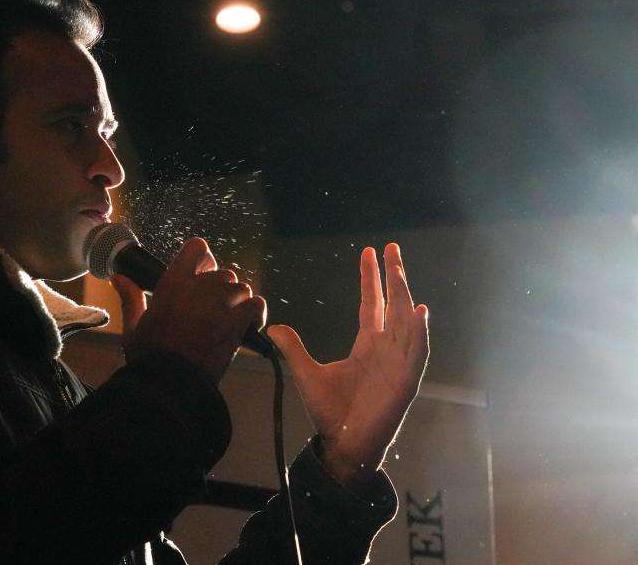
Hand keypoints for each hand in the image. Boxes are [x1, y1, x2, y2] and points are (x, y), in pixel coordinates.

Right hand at [116, 237, 265, 381]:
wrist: (171, 384)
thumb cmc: (150, 356)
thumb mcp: (134, 325)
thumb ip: (130, 296)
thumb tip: (118, 277)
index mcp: (173, 283)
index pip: (197, 247)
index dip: (203, 258)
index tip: (201, 273)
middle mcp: (199, 287)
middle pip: (222, 272)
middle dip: (219, 288)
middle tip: (210, 310)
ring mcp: (220, 303)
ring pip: (241, 288)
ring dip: (237, 301)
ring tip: (227, 320)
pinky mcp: (237, 322)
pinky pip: (256, 304)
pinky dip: (254, 314)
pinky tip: (246, 326)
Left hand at [269, 243, 428, 491]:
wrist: (343, 444)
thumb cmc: (330, 412)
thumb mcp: (307, 373)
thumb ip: (293, 349)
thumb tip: (272, 327)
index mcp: (367, 346)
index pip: (371, 305)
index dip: (372, 279)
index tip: (370, 253)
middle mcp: (386, 349)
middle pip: (393, 305)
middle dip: (393, 276)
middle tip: (392, 247)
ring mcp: (398, 364)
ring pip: (406, 322)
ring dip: (405, 296)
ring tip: (400, 271)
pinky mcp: (406, 381)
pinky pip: (416, 353)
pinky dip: (418, 333)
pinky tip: (419, 311)